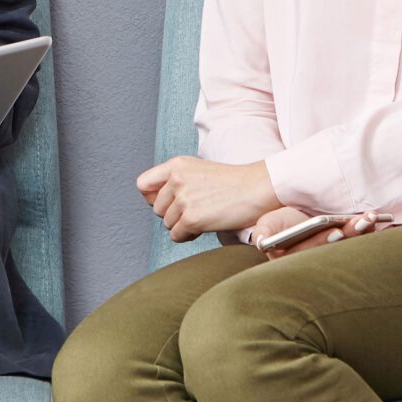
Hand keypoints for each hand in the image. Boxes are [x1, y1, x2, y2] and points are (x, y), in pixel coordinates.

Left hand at [135, 154, 282, 241]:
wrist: (258, 189)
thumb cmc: (234, 183)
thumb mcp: (199, 170)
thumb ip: (176, 180)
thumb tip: (154, 202)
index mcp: (177, 165)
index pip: (143, 185)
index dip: (153, 198)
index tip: (168, 203)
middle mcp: (176, 179)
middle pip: (156, 209)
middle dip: (172, 214)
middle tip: (195, 211)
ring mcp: (183, 199)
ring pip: (166, 224)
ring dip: (182, 226)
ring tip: (204, 217)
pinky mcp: (191, 218)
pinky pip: (176, 236)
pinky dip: (188, 236)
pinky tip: (205, 227)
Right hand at [249, 207, 380, 254]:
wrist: (291, 223)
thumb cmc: (277, 226)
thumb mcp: (266, 226)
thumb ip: (264, 232)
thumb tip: (261, 240)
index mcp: (296, 259)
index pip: (313, 252)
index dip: (325, 241)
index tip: (337, 231)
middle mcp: (316, 262)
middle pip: (336, 250)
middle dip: (351, 234)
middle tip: (363, 220)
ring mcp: (332, 256)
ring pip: (349, 246)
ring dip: (361, 232)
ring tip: (369, 217)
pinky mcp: (344, 248)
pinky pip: (358, 242)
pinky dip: (366, 231)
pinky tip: (371, 220)